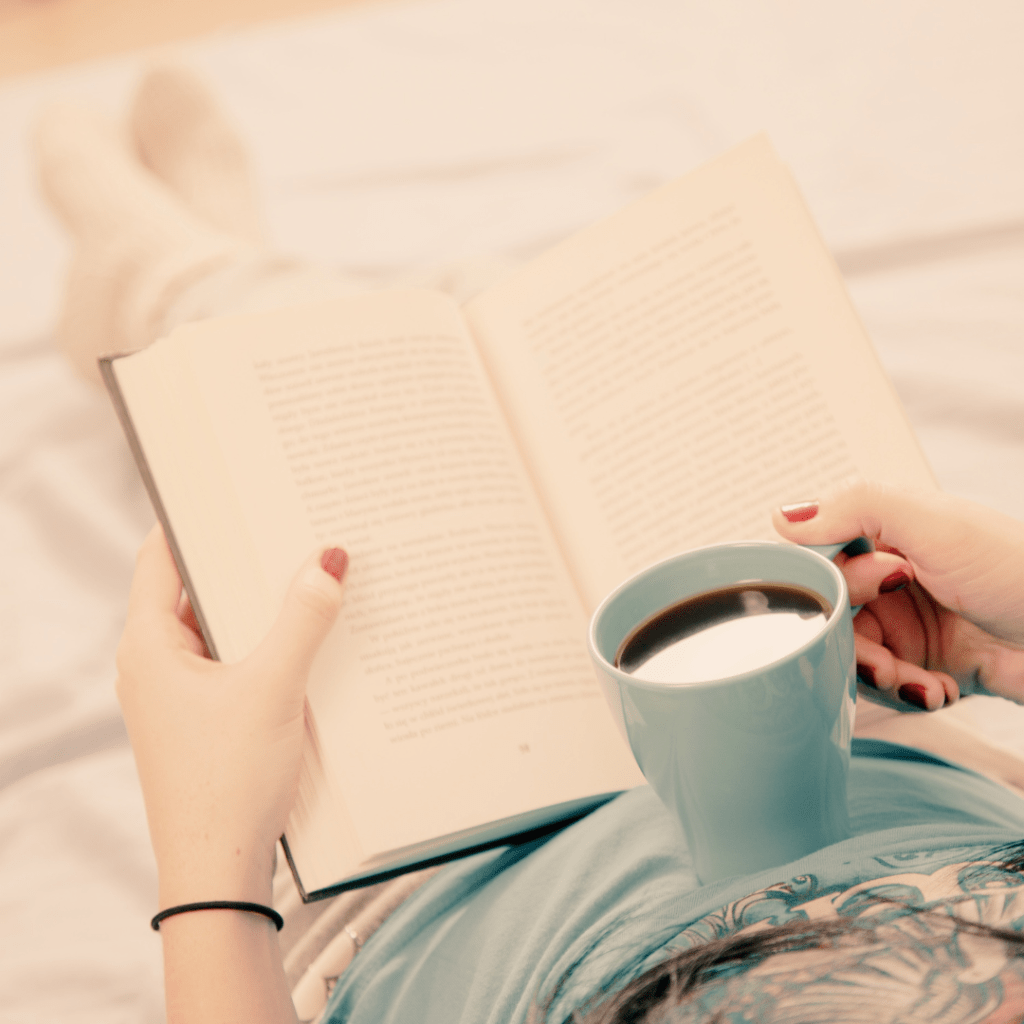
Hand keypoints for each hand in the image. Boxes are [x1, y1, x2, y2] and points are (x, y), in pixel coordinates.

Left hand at [116, 524, 347, 907]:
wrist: (218, 871)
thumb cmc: (227, 782)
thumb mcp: (272, 690)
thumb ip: (303, 620)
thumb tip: (330, 558)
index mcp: (150, 645)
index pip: (162, 555)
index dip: (198, 519)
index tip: (239, 490)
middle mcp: (157, 662)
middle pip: (199, 589)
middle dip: (246, 561)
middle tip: (295, 526)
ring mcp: (181, 692)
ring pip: (223, 628)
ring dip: (263, 607)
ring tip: (313, 575)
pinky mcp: (207, 717)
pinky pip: (237, 661)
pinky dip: (268, 644)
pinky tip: (312, 639)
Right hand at [772, 481, 1023, 711]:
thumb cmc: (1018, 569)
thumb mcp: (933, 522)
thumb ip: (854, 506)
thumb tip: (781, 517)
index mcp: (888, 532)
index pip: (818, 557)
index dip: (823, 585)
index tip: (847, 599)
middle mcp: (890, 576)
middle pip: (829, 613)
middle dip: (850, 641)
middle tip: (884, 655)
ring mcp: (908, 623)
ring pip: (851, 654)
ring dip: (878, 676)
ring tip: (915, 682)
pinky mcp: (927, 665)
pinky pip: (888, 686)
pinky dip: (907, 694)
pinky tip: (938, 690)